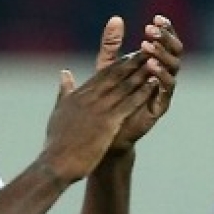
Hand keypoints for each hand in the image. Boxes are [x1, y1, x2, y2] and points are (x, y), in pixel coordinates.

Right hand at [39, 48, 158, 181]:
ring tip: (156, 63)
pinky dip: (142, 93)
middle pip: (116, 75)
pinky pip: (128, 104)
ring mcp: (99, 110)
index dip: (120, 63)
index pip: (103, 74)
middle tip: (150, 50)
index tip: (133, 54)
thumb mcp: (59, 111)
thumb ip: (65, 91)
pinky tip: (153, 86)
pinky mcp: (107, 123)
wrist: (56, 163)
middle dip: (134, 62)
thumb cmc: (57, 142)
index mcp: (79, 95)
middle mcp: (90, 98)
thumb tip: (64, 73)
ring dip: (142, 73)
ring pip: (125, 86)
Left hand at [95, 15, 182, 150]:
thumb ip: (112, 44)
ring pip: (173, 68)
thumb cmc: (108, 95)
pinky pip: (167, 90)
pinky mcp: (160, 106)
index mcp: (154, 62)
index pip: (166, 41)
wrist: (106, 129)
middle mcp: (163, 74)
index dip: (165, 29)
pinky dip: (161, 77)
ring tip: (149, 46)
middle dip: (165, 39)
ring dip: (162, 55)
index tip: (157, 18)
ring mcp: (164, 90)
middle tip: (151, 30)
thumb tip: (115, 18)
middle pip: (175, 51)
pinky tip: (152, 67)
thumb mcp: (108, 66)